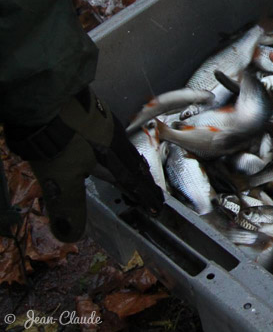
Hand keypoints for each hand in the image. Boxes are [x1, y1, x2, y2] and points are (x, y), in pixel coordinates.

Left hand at [5, 87, 164, 241]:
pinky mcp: (98, 113)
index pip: (133, 182)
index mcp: (112, 161)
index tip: (156, 207)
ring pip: (127, 148)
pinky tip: (114, 143)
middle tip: (155, 192)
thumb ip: (69, 205)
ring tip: (140, 170)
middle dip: (146, 181)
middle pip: (135, 165)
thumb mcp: (61, 180)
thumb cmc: (58, 144)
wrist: (49, 104)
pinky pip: (117, 134)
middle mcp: (115, 143)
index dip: (145, 196)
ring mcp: (107, 126)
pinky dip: (121, 146)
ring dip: (135, 163)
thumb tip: (72, 234)